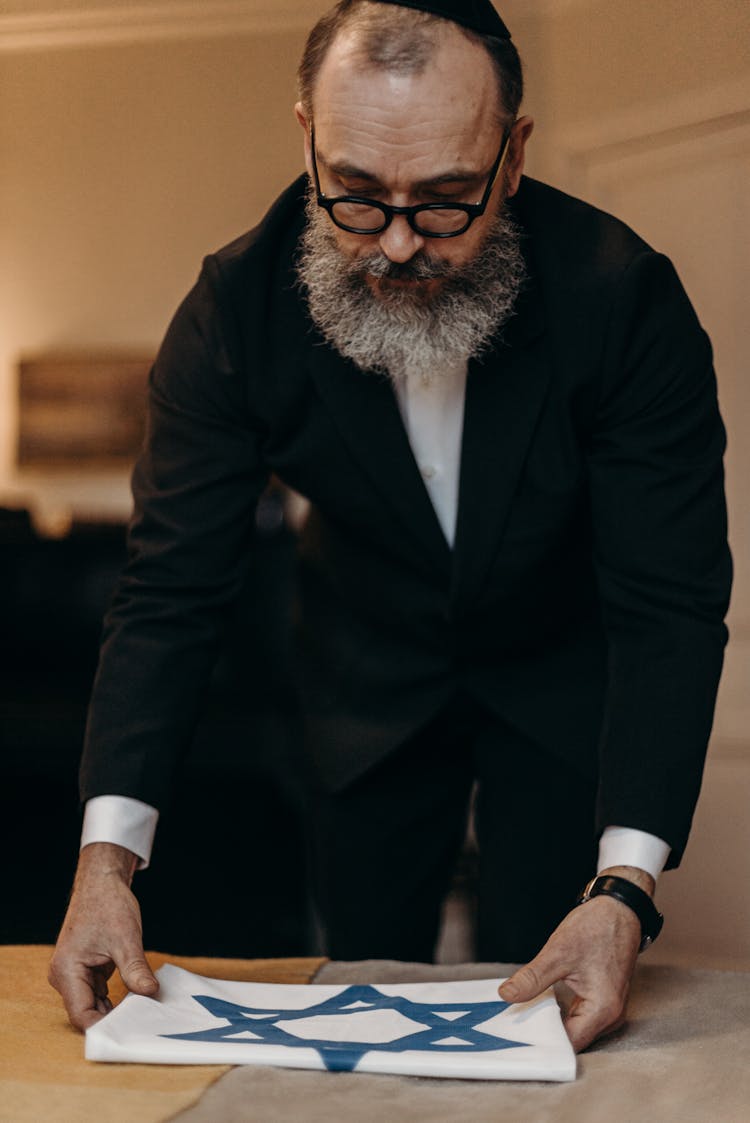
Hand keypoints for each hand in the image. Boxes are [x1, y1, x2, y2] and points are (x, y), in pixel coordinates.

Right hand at [48, 842, 158, 1030]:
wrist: (102, 882)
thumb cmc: (108, 904)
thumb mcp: (126, 938)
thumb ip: (135, 969)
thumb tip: (151, 993)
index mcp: (66, 971)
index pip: (82, 1014)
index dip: (105, 1026)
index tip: (130, 1031)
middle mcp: (65, 977)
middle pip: (87, 1012)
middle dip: (113, 1020)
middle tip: (142, 1025)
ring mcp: (74, 975)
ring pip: (94, 1005)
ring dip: (116, 1010)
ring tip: (142, 1016)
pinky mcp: (86, 971)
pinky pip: (99, 994)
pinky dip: (116, 999)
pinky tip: (136, 1003)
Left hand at [498, 866, 653, 1051]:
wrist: (619, 908)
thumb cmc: (598, 927)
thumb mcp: (558, 952)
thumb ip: (532, 978)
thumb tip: (507, 995)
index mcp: (604, 1009)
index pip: (570, 1042)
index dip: (544, 1039)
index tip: (518, 1033)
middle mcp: (611, 1015)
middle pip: (573, 1038)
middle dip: (545, 1031)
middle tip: (514, 1023)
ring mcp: (609, 1007)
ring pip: (575, 1027)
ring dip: (552, 1021)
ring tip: (523, 1012)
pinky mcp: (603, 998)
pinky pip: (579, 1015)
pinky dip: (561, 1011)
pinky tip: (541, 1002)